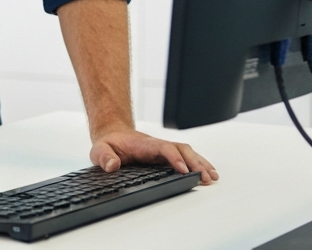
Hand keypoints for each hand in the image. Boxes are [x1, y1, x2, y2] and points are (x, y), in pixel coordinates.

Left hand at [88, 128, 218, 185]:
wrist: (112, 134)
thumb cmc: (108, 144)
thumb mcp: (99, 150)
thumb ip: (104, 157)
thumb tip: (112, 165)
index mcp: (144, 145)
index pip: (164, 149)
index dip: (175, 158)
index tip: (183, 170)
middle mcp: (158, 146)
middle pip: (182, 150)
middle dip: (195, 163)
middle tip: (205, 178)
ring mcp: (163, 150)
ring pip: (188, 153)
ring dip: (201, 163)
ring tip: (212, 177)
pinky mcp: (166, 156)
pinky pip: (186, 157)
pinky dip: (198, 164)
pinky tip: (207, 173)